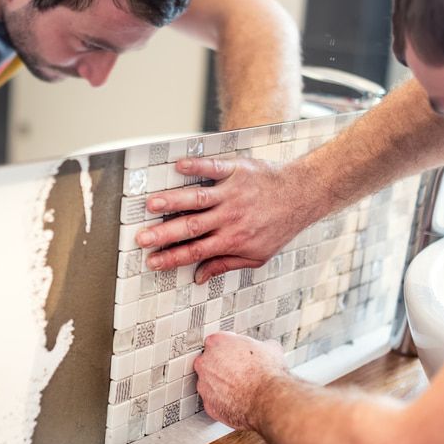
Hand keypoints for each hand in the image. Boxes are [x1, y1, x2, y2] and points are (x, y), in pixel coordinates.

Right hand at [136, 156, 316, 283]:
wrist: (301, 195)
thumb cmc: (279, 227)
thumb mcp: (257, 256)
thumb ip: (225, 265)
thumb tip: (198, 277)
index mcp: (232, 240)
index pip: (195, 252)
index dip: (171, 258)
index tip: (151, 261)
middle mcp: (229, 218)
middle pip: (191, 228)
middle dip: (164, 234)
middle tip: (141, 238)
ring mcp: (232, 194)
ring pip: (197, 199)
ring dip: (173, 202)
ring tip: (151, 204)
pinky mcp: (236, 171)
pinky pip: (213, 169)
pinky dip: (196, 167)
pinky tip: (178, 166)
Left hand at [194, 332, 287, 430]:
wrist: (269, 400)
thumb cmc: (268, 374)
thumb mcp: (270, 348)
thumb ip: (260, 346)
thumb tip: (266, 348)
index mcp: (216, 343)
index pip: (216, 342)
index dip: (229, 349)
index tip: (237, 354)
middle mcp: (205, 362)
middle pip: (209, 362)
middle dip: (221, 367)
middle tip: (239, 372)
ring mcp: (204, 385)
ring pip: (209, 383)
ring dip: (221, 386)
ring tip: (240, 389)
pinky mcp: (209, 405)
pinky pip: (214, 402)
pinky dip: (223, 403)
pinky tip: (237, 402)